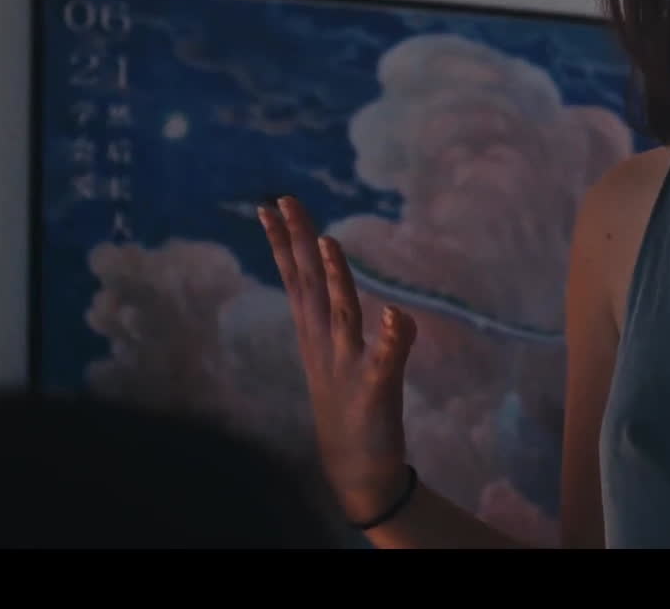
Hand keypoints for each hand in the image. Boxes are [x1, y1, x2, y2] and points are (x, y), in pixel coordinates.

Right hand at [260, 195, 416, 519]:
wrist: (357, 469)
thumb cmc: (350, 407)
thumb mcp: (341, 353)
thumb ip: (340, 315)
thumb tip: (344, 283)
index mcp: (315, 334)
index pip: (297, 279)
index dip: (284, 242)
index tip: (271, 204)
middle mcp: (326, 345)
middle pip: (310, 286)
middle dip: (297, 243)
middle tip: (284, 200)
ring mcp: (349, 366)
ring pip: (342, 314)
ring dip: (336, 279)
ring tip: (329, 242)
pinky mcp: (376, 390)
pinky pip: (385, 361)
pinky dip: (391, 338)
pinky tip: (398, 315)